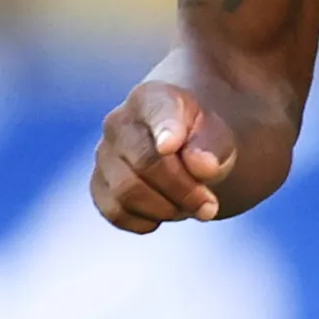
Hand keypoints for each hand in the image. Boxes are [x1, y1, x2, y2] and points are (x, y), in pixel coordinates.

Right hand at [90, 81, 237, 233]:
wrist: (183, 148)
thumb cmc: (201, 139)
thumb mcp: (219, 137)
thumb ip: (213, 146)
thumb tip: (201, 167)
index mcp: (152, 98)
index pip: (157, 113)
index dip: (163, 130)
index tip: (170, 147)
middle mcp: (119, 122)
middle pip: (145, 163)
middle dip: (183, 191)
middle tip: (209, 205)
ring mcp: (104, 154)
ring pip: (127, 192)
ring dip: (166, 209)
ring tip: (188, 205)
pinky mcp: (99, 186)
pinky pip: (116, 213)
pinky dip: (146, 221)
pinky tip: (165, 210)